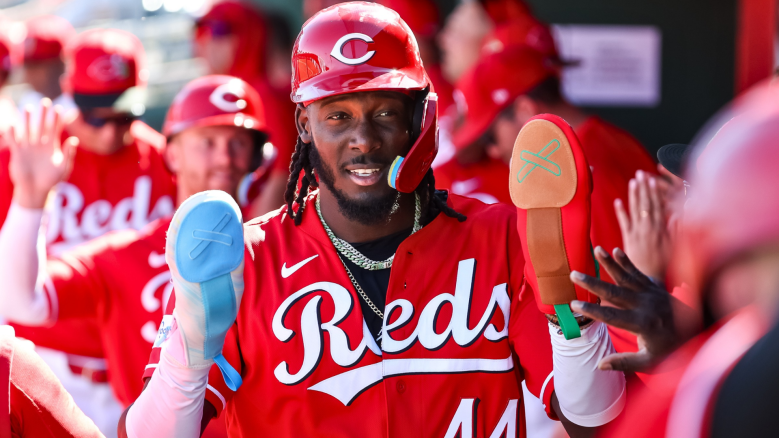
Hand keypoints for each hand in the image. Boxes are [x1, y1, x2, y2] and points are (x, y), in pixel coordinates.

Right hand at [9, 99, 76, 208]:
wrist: (36, 190)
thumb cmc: (52, 179)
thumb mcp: (63, 167)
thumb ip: (68, 153)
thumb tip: (75, 139)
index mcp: (52, 146)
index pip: (55, 129)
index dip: (57, 119)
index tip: (59, 109)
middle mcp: (40, 144)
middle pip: (42, 125)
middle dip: (44, 114)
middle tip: (45, 101)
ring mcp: (28, 147)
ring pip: (28, 130)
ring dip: (27, 120)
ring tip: (28, 108)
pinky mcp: (18, 153)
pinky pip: (15, 141)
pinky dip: (13, 134)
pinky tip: (13, 126)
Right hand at [568, 246, 680, 371]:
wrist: (699, 332)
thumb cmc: (672, 350)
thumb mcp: (650, 362)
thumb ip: (625, 362)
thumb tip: (600, 365)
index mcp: (644, 324)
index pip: (612, 316)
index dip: (592, 311)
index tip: (574, 305)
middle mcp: (647, 306)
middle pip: (615, 293)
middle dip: (593, 283)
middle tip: (574, 274)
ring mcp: (652, 294)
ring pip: (627, 277)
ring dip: (610, 263)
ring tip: (597, 249)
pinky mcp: (656, 287)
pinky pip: (639, 273)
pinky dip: (627, 262)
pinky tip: (616, 250)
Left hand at [614, 170, 674, 280]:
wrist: (649, 278)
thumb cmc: (664, 263)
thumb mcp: (675, 246)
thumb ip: (676, 230)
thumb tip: (679, 213)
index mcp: (660, 229)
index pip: (657, 206)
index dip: (654, 191)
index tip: (652, 179)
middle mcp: (647, 228)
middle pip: (645, 204)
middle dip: (643, 188)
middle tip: (640, 173)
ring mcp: (636, 233)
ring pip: (634, 210)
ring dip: (633, 195)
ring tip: (632, 181)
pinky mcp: (628, 239)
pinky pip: (623, 223)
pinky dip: (620, 212)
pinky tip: (617, 201)